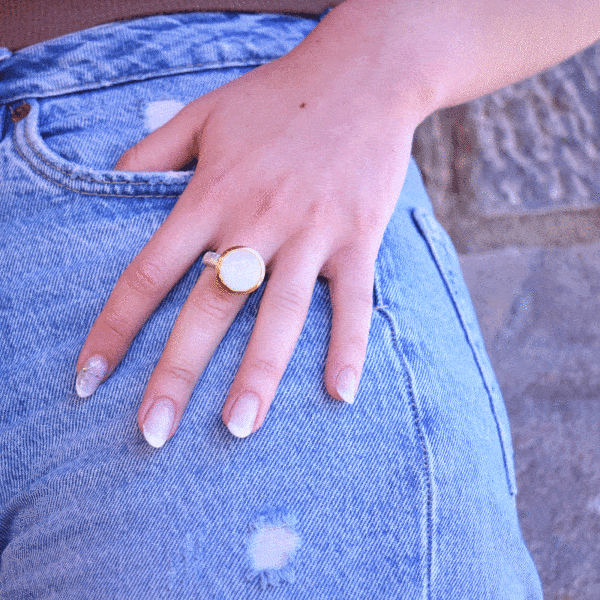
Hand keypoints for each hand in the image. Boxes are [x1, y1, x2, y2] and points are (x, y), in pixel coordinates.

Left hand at [74, 8, 426, 445]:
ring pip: (280, 314)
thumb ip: (152, 154)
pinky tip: (339, 394)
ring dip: (258, 376)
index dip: (114, 328)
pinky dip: (348, 348)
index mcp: (211, 194)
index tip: (90, 377)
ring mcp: (312, 233)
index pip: (149, 272)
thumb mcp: (203, 115)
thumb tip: (110, 188)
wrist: (362, 76)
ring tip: (236, 430)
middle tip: (151, 434)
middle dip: (176, 373)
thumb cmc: (277, 99)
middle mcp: (257, 220)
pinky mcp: (358, 238)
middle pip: (209, 307)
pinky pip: (353, 302)